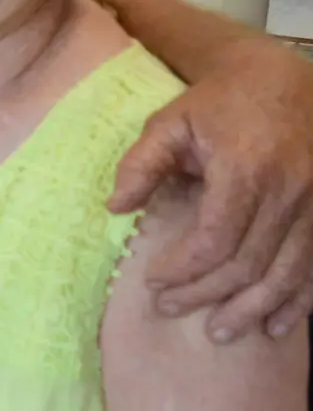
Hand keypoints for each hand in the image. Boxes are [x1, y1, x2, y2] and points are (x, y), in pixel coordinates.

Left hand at [110, 47, 312, 339]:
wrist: (283, 78)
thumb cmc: (219, 103)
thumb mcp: (170, 122)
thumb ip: (141, 164)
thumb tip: (115, 208)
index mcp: (247, 169)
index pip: (215, 239)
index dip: (184, 269)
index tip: (153, 281)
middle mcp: (291, 190)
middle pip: (249, 264)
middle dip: (207, 294)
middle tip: (170, 309)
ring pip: (289, 274)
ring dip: (253, 309)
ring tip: (220, 332)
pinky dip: (300, 301)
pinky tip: (277, 324)